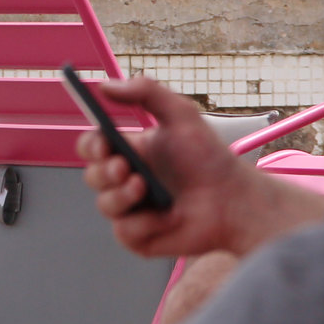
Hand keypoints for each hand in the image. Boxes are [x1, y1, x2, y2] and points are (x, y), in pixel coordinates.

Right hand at [79, 75, 288, 259]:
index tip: (103, 144)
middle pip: (92, 176)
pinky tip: (168, 217)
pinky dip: (145, 224)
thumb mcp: (181, 114)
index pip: (92, 147)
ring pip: (104, 205)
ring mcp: (130, 210)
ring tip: (147, 190)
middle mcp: (124, 181)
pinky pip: (124, 231)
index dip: (90, 146)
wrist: (233, 200)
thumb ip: (146, 91)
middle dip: (105, 172)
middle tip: (125, 168)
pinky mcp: (139, 237)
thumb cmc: (209, 158)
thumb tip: (105, 85)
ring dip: (122, 197)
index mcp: (128, 151)